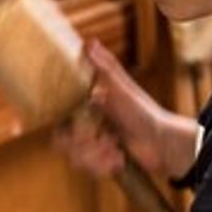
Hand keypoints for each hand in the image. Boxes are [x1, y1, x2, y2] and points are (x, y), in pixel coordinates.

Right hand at [53, 41, 197, 179]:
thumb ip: (104, 68)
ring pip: (76, 158)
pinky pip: (89, 170)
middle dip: (84, 144)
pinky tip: (120, 159)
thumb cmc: (143, 112)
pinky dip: (105, 166)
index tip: (48, 126)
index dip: (56, 123)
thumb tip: (89, 41)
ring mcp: (92, 144)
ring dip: (97, 156)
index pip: (57, 115)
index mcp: (85, 104)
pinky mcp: (101, 161)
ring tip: (116, 150)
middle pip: (63, 140)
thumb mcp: (121, 88)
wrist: (163, 143)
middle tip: (106, 140)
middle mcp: (85, 124)